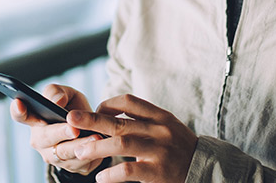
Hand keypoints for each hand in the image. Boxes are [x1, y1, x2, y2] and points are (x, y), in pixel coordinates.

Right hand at [9, 84, 104, 174]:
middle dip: (60, 132)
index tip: (19, 103)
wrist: (91, 131)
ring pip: (64, 153)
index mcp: (34, 119)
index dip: (17, 110)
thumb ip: (59, 92)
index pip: (20, 115)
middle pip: (45, 137)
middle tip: (73, 128)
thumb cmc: (74, 110)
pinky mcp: (70, 167)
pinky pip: (79, 163)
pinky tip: (100, 148)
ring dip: (80, 145)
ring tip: (95, 137)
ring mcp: (53, 156)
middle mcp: (39, 140)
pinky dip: (91, 155)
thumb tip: (56, 101)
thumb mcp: (68, 95)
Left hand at [66, 94, 197, 182]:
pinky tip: (101, 177)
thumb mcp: (167, 127)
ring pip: (121, 144)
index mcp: (160, 116)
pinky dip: (112, 173)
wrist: (206, 170)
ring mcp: (160, 151)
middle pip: (119, 121)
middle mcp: (160, 130)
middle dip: (92, 120)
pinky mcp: (159, 172)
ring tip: (79, 151)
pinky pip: (129, 170)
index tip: (95, 112)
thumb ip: (143, 120)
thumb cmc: (180, 149)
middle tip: (70, 119)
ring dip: (96, 146)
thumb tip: (108, 113)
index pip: (129, 101)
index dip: (107, 104)